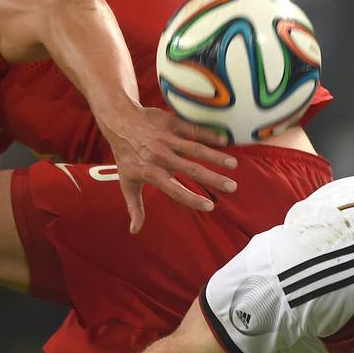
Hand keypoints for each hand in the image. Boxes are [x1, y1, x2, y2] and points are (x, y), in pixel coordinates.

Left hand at [98, 104, 237, 233]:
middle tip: (232, 187)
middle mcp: (160, 156)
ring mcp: (166, 139)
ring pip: (195, 149)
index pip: (174, 190)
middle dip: (213, 178)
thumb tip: (134, 230)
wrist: (120, 122)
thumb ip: (134, 207)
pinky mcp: (171, 123)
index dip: (192, 199)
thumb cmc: (125, 156)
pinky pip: (193, 130)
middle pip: (191, 169)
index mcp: (151, 172)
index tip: (210, 206)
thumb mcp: (126, 182)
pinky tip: (224, 141)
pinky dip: (209, 135)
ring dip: (216, 157)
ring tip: (233, 165)